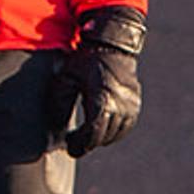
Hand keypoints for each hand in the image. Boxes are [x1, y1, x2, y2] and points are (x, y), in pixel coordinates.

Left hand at [54, 8, 144, 155]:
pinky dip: (113, 131)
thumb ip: (59, 103)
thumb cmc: (84, 60)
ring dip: (101, 138)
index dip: (80, 144)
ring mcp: (131, 105)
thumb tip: (58, 127)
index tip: (70, 149)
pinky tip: (100, 128)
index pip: (92, 133)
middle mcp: (121, 105)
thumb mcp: (65, 78)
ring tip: (85, 136)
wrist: (111, 44)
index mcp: (102, 100)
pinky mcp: (135, 103)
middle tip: (75, 146)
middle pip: (104, 136)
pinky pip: (126, 126)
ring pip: (116, 134)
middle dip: (88, 143)